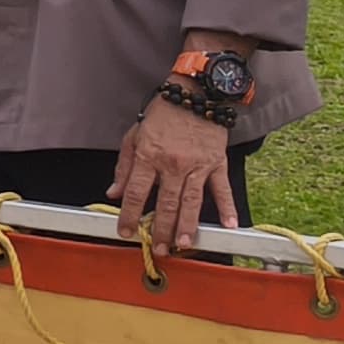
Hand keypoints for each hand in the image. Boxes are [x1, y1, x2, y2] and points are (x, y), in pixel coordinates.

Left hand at [108, 97, 234, 253]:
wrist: (194, 94)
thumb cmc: (162, 115)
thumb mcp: (133, 136)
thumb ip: (124, 167)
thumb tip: (114, 193)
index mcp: (148, 157)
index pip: (135, 193)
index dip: (129, 215)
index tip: (126, 231)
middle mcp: (172, 164)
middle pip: (165, 203)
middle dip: (161, 229)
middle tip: (159, 249)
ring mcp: (197, 165)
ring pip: (191, 201)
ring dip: (187, 226)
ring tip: (184, 245)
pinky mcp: (216, 163)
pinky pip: (221, 188)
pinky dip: (227, 207)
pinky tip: (229, 225)